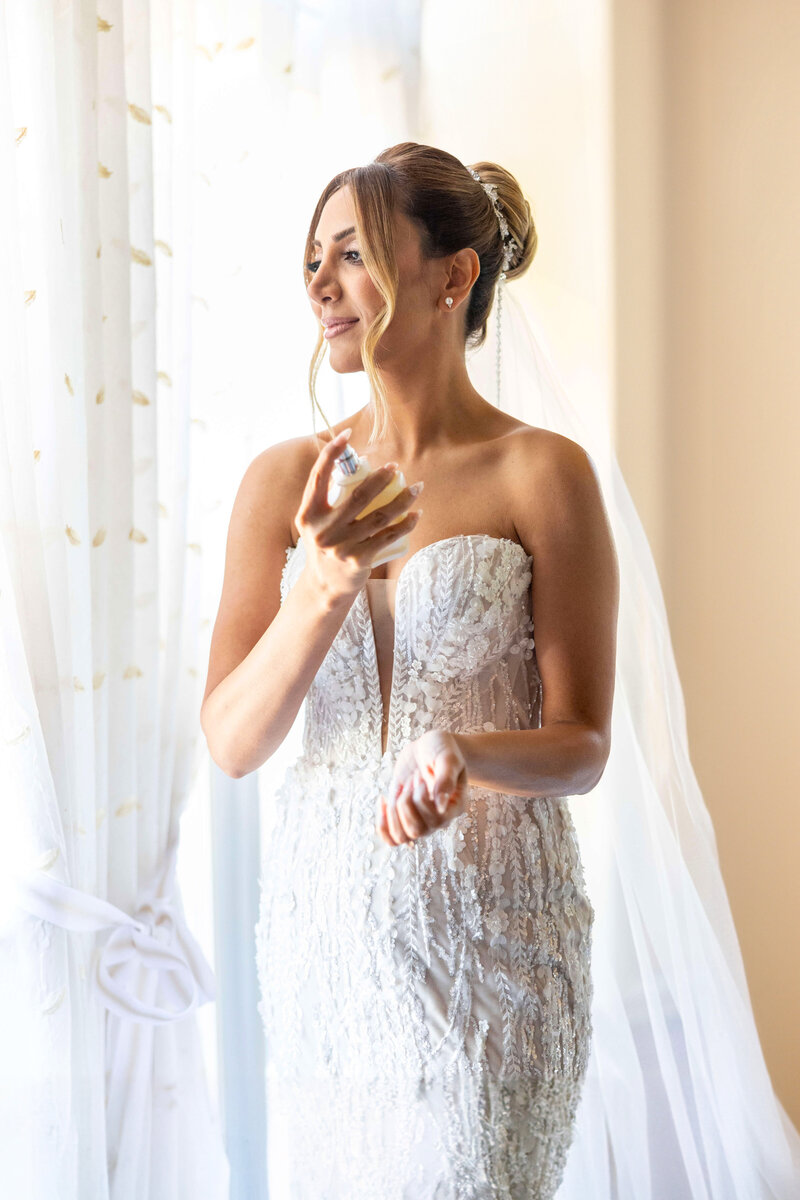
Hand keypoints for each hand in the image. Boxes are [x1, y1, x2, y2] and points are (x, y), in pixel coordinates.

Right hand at [295, 427, 421, 600]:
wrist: (324, 587)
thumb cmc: (324, 545)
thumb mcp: (315, 523)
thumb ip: (326, 499)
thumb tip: (352, 464)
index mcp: (307, 515)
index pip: (318, 476)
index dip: (331, 452)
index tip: (347, 434)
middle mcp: (323, 531)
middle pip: (358, 496)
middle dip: (380, 478)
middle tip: (394, 468)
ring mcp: (342, 547)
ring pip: (380, 516)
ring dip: (403, 500)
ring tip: (416, 488)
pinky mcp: (360, 560)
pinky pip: (389, 537)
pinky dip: (406, 524)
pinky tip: (416, 514)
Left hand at [376, 730, 467, 845]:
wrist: (427, 749)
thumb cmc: (442, 750)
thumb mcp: (448, 758)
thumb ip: (446, 779)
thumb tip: (441, 806)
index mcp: (455, 807)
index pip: (437, 820)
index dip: (422, 799)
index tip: (420, 776)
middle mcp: (439, 820)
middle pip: (416, 831)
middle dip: (406, 803)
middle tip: (411, 780)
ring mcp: (421, 821)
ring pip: (401, 837)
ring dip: (393, 812)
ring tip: (400, 790)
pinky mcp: (403, 818)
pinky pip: (390, 838)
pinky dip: (382, 823)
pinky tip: (383, 799)